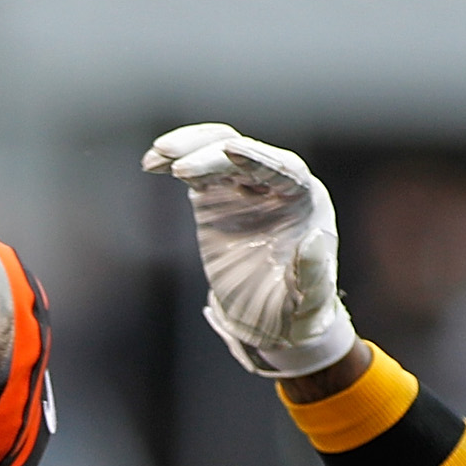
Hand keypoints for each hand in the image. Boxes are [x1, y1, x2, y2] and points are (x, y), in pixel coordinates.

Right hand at [141, 123, 358, 378]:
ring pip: (216, 150)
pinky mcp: (215, 198)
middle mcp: (275, 185)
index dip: (257, 158)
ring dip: (189, 147)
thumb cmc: (297, 309)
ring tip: (157, 156)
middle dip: (211, 157)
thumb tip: (312, 241)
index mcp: (304, 200)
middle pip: (242, 155)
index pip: (282, 169)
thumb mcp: (309, 303)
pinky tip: (151, 165)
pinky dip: (172, 163)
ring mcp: (242, 188)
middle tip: (180, 171)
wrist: (271, 318)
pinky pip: (194, 170)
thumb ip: (314, 275)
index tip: (230, 150)